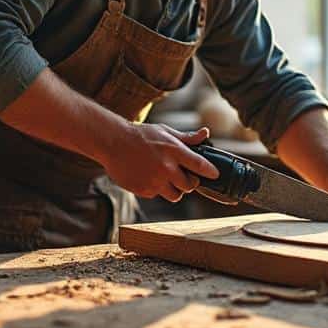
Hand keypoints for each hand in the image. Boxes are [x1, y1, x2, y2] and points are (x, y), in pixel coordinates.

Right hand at [99, 124, 219, 202]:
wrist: (113, 142)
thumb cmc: (140, 135)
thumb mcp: (165, 131)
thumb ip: (186, 138)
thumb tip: (205, 134)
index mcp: (174, 151)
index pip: (200, 165)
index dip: (210, 171)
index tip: (215, 175)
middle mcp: (166, 168)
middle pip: (190, 186)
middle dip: (190, 182)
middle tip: (184, 177)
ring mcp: (155, 181)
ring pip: (176, 195)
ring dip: (175, 189)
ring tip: (167, 179)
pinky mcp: (144, 190)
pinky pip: (158, 195)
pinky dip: (157, 189)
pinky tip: (149, 177)